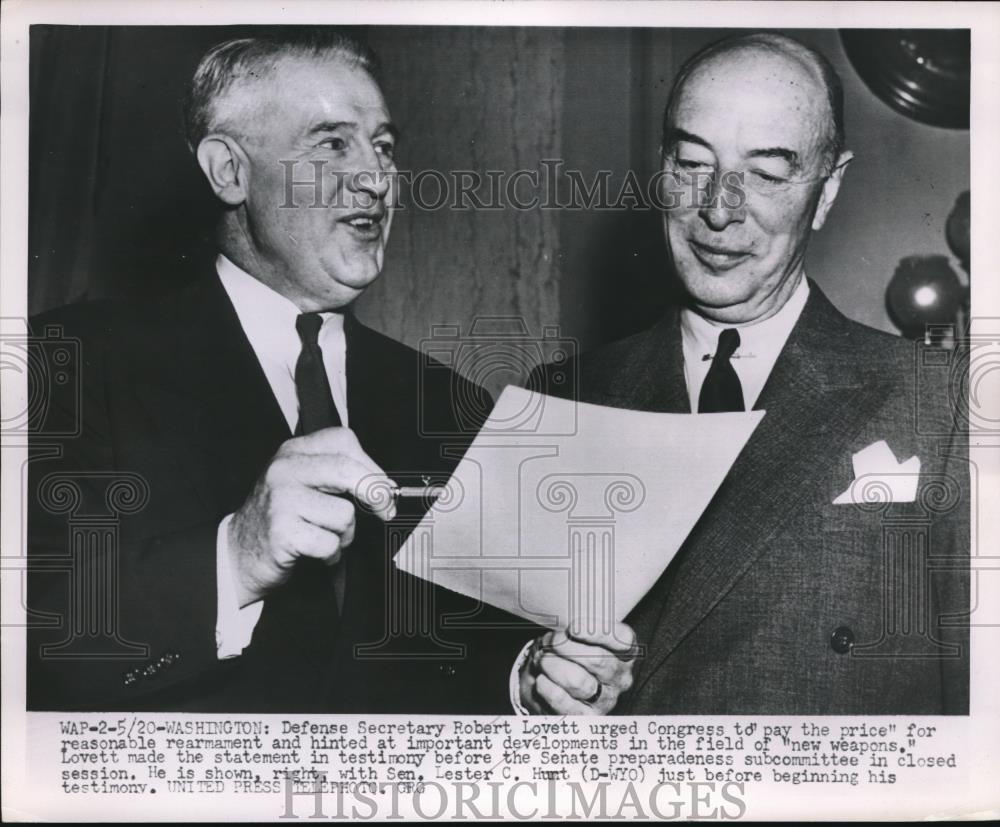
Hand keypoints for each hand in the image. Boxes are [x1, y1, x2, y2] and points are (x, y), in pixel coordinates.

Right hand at [227, 426, 395, 605]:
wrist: (238, 552)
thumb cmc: (280, 518)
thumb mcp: (304, 483)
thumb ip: (337, 476)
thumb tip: (384, 487)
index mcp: (293, 451)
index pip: (344, 442)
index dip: (372, 466)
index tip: (384, 487)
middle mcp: (284, 470)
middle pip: (347, 470)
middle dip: (374, 494)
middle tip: (384, 511)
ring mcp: (281, 499)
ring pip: (344, 514)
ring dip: (344, 534)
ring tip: (324, 535)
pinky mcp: (282, 531)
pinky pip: (330, 543)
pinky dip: (330, 554)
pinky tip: (315, 552)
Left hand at [518, 622, 635, 714]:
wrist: (549, 682)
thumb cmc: (566, 653)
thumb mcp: (573, 635)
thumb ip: (574, 630)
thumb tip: (561, 630)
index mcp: (625, 652)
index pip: (623, 640)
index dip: (599, 633)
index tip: (573, 628)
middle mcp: (620, 677)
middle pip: (598, 660)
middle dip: (566, 648)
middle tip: (549, 641)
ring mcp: (606, 700)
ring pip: (579, 682)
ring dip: (554, 667)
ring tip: (542, 660)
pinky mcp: (587, 718)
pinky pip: (566, 704)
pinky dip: (550, 690)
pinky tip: (541, 680)